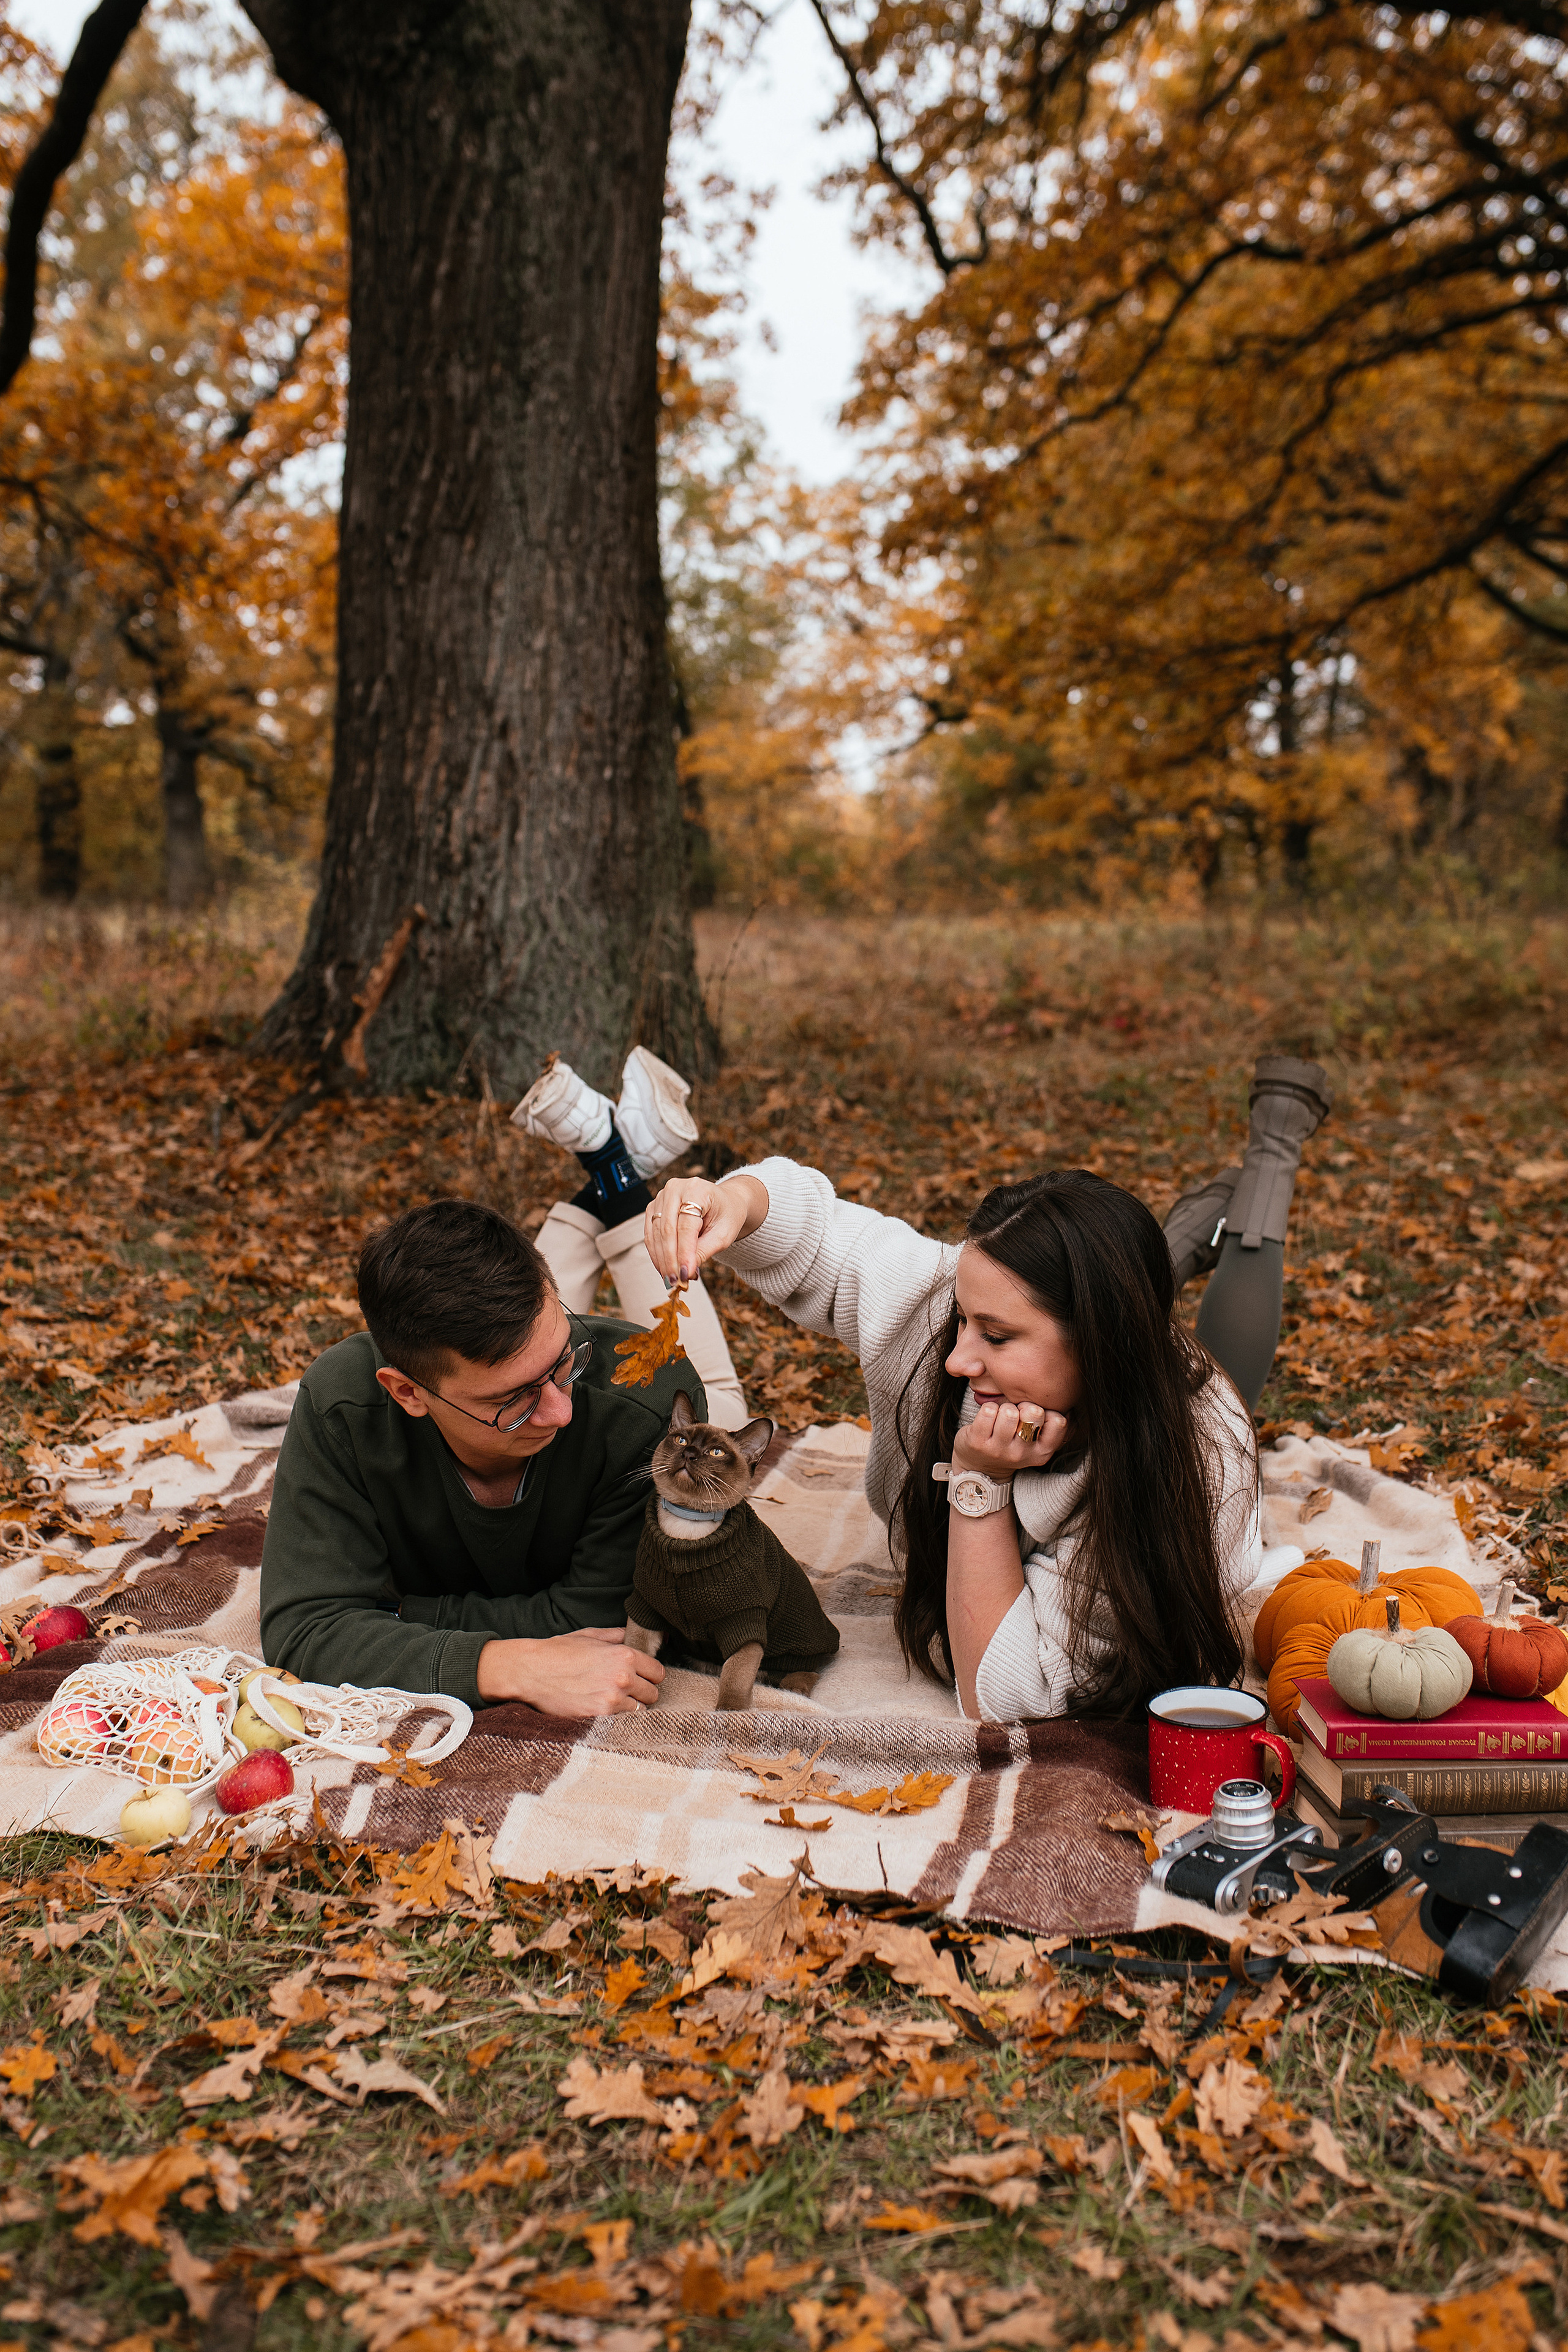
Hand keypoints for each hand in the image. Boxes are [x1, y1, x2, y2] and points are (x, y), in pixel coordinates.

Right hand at [475, 1626, 665, 1714]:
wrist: (530, 1671)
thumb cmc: (558, 1651)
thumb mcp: (591, 1636)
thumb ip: (619, 1636)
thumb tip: (639, 1634)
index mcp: (624, 1655)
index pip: (658, 1672)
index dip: (649, 1675)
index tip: (640, 1677)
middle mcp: (623, 1678)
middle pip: (653, 1693)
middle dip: (641, 1692)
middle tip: (624, 1690)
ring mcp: (612, 1700)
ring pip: (639, 1710)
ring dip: (629, 1707)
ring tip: (610, 1700)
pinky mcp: (599, 1718)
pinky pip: (622, 1723)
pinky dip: (616, 1718)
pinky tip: (602, 1710)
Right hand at [644, 1172, 768, 1284]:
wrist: (724, 1202)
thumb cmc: (726, 1215)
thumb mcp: (724, 1234)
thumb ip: (704, 1251)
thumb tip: (685, 1272)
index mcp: (697, 1189)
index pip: (686, 1225)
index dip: (684, 1252)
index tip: (685, 1275)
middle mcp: (675, 1188)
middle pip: (667, 1229)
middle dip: (670, 1259)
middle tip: (676, 1281)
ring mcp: (661, 1196)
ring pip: (656, 1233)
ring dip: (661, 1259)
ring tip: (671, 1279)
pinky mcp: (653, 1207)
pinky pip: (650, 1233)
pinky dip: (656, 1253)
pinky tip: (664, 1268)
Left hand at [951, 1399, 1069, 1479]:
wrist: (980, 1467)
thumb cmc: (1012, 1445)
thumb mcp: (1035, 1442)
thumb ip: (1047, 1424)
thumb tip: (1060, 1398)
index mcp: (1041, 1453)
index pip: (1058, 1422)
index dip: (1047, 1411)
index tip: (1035, 1416)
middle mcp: (1022, 1454)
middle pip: (1034, 1413)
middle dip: (1025, 1406)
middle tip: (1018, 1413)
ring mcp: (999, 1450)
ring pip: (1009, 1411)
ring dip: (1004, 1407)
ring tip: (1001, 1417)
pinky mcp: (978, 1443)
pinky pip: (989, 1410)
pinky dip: (989, 1407)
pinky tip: (988, 1418)